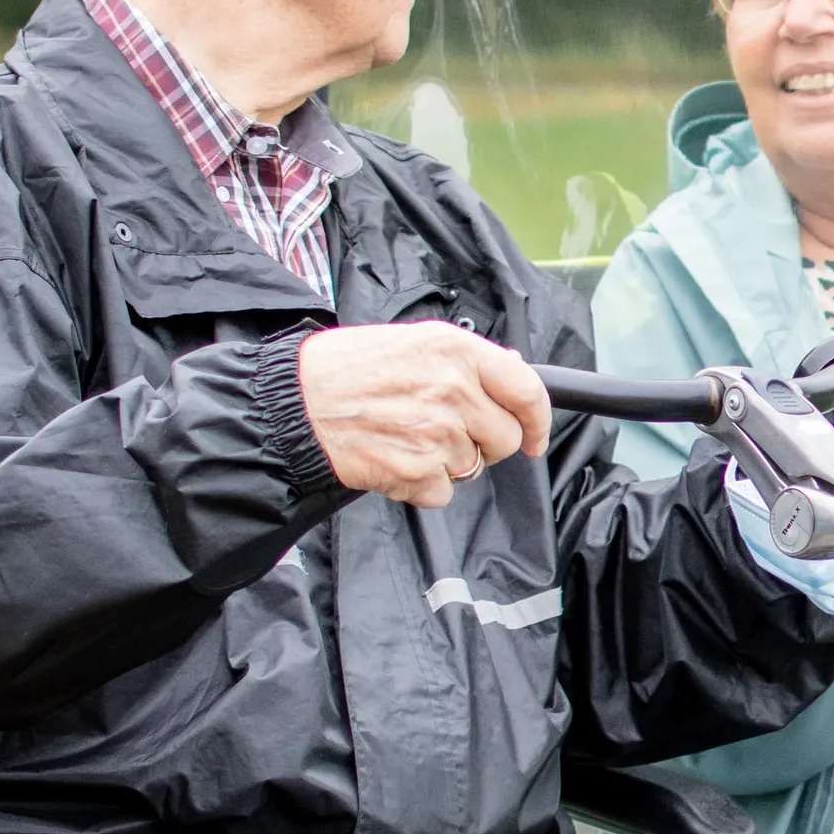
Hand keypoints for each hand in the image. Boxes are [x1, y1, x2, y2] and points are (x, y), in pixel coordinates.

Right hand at [296, 323, 548, 506]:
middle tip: (446, 433)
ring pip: (473, 468)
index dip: (538, 420)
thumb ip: (466, 358)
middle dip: (483, 444)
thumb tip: (514, 371)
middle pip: (504, 438)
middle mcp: (453, 389)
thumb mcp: (413, 341)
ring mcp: (437, 433)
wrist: (295, 403)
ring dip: (446, 464)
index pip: (528, 390)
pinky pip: (442, 492)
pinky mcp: (416, 471)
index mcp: (456, 350)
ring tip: (405, 438)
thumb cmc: (346, 369)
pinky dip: (420, 486)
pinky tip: (393, 458)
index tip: (534, 436)